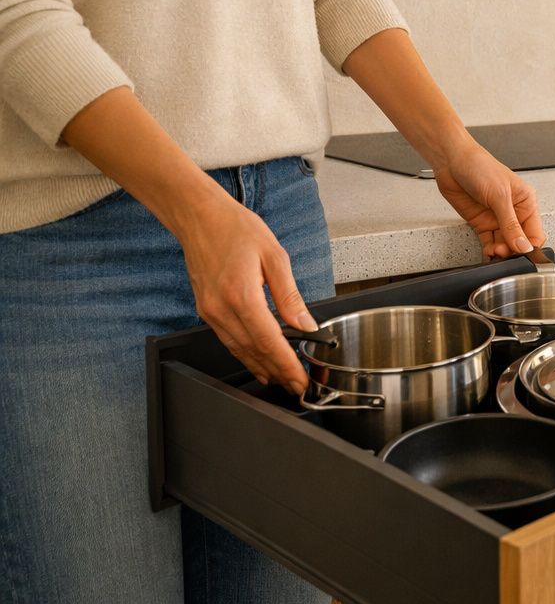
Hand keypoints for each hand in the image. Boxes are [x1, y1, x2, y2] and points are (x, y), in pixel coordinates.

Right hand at [177, 195, 316, 394]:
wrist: (199, 217)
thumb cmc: (236, 229)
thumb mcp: (274, 256)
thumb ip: (290, 294)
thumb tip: (306, 323)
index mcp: (242, 295)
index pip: (269, 341)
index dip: (286, 365)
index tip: (301, 380)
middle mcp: (222, 309)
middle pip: (253, 351)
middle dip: (277, 372)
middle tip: (297, 386)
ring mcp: (210, 311)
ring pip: (239, 349)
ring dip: (261, 367)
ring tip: (281, 380)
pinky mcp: (205, 310)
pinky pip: (228, 339)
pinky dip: (245, 354)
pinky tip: (257, 361)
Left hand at [433, 143, 546, 259]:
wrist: (452, 161)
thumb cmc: (480, 167)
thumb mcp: (499, 196)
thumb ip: (511, 224)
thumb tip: (523, 245)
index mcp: (526, 202)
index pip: (535, 232)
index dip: (530, 246)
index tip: (521, 253)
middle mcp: (513, 212)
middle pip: (519, 242)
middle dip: (512, 250)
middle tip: (502, 251)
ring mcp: (497, 219)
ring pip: (504, 245)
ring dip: (500, 252)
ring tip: (493, 251)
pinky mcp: (481, 223)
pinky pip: (489, 242)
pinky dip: (489, 250)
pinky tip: (488, 253)